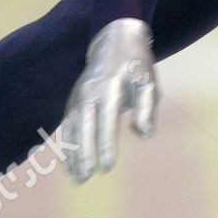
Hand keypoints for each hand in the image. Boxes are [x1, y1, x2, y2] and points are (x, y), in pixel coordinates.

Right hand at [60, 18, 158, 182]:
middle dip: (83, 154)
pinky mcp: (73, 99)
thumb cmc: (137, 66)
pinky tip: (69, 164)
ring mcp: (78, 95)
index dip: (106, 147)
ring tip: (76, 179)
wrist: (114, 38)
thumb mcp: (149, 84)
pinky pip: (68, 125)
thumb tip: (144, 134)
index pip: (107, 123)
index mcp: (111, 89)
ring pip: (72, 128)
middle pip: (84, 128)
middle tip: (85, 178)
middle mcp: (90, 92)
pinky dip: (67, 144)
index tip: (107, 167)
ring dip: (72, 154)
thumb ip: (146, 109)